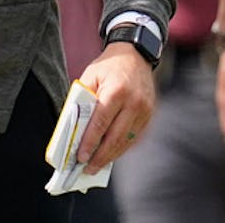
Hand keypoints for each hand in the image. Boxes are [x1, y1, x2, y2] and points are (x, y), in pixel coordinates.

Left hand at [75, 43, 156, 173]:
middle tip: (87, 168)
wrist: (135, 55)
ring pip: (127, 141)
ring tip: (97, 166)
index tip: (80, 157)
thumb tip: (75, 128)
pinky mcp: (150, 115)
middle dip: (100, 156)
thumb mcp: (89, 76)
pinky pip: (135, 137)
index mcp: (116, 91)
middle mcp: (134, 103)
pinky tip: (110, 154)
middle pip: (115, 137)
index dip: (90, 142)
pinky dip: (122, 148)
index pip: (101, 123)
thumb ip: (82, 100)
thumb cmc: (108, 66)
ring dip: (111, 156)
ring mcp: (145, 110)